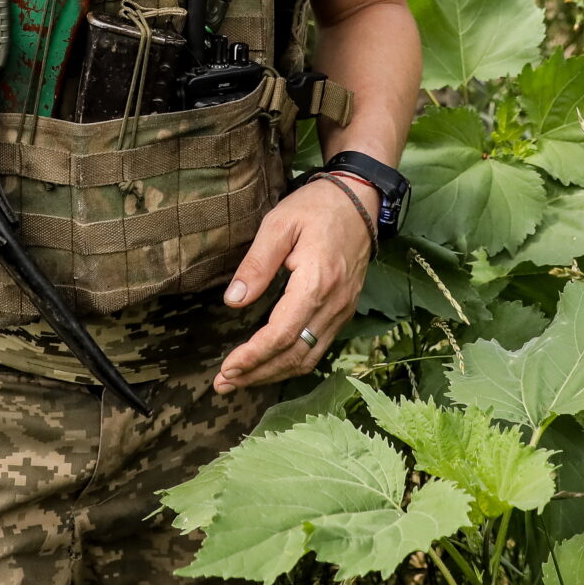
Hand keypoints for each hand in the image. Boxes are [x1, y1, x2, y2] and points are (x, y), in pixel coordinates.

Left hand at [212, 175, 375, 393]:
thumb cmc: (316, 208)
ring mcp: (342, 311)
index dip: (252, 356)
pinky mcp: (344, 311)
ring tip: (240, 380)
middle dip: (257, 374)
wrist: (360, 200)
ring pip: (308, 358)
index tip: (226, 368)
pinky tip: (269, 365)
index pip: (281, 335)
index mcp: (316, 284)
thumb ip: (256, 264)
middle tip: (223, 384)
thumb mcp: (279, 224)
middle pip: (294, 356)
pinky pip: (318, 348)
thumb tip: (233, 300)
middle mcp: (333, 305)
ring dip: (273, 374)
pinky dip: (292, 363)